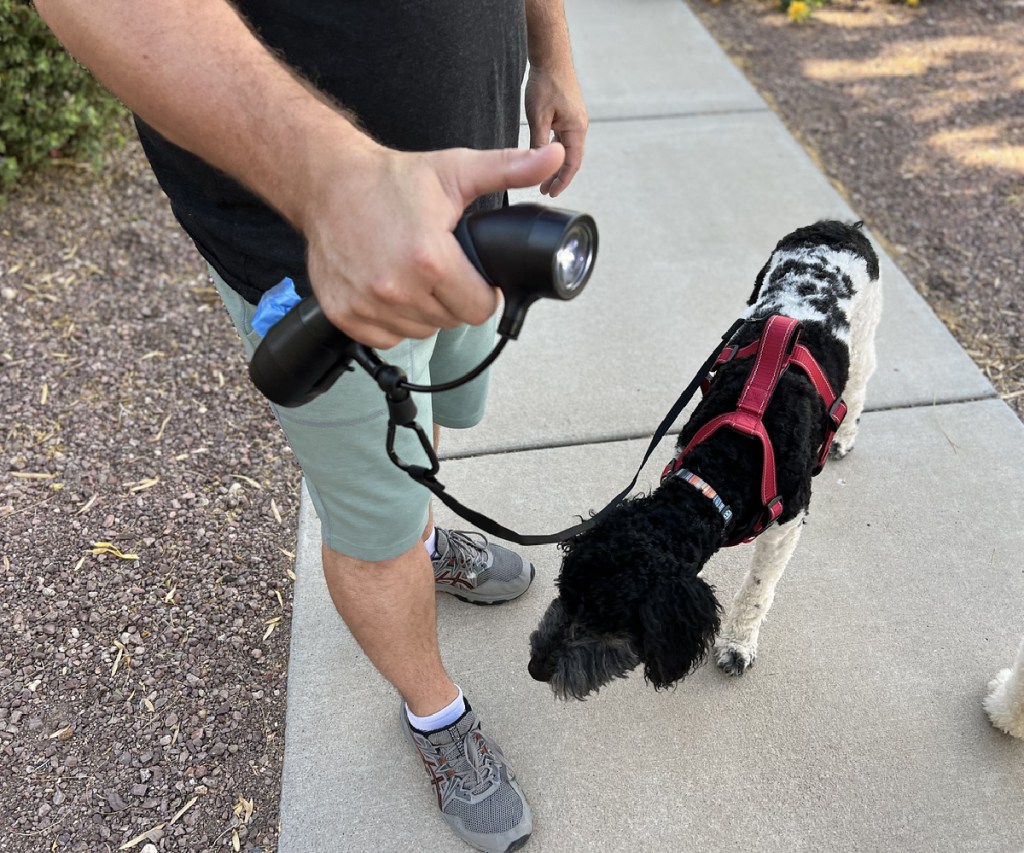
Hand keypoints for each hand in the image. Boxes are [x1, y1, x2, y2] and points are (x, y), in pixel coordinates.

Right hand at [300, 141, 566, 349]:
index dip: (483, 293)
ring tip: (412, 275)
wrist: (328, 183)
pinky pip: (387, 338)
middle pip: (450, 321)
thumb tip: (554, 156)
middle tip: (439, 268)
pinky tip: (388, 288)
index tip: (472, 275)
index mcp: (430, 260)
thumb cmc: (392, 179)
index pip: (479, 309)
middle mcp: (396, 289)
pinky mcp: (345, 316)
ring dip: (423, 312)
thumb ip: (510, 169)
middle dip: (452, 299)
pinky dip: (392, 320)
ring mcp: (368, 305)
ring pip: (420, 332)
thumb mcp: (455, 171)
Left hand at [524, 63, 587, 196]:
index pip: (572, 164)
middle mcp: (579, 126)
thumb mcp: (538, 117)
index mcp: (576, 129)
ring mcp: (575, 120)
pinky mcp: (568, 115)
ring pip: (568, 151)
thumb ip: (539, 143)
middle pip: (571, 160)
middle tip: (545, 190)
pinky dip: (556, 152)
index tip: (551, 193)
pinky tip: (545, 156)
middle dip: (559, 177)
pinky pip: (564, 140)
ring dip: (557, 165)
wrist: (551, 57)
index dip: (561, 181)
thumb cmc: (545, 83)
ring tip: (544, 178)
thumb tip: (538, 165)